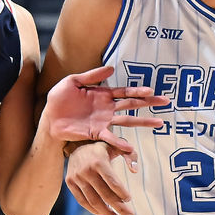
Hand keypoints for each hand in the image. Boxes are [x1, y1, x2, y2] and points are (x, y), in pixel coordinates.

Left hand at [45, 66, 166, 161]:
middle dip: (149, 104)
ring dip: (143, 122)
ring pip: (128, 121)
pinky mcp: (96, 133)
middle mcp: (107, 108)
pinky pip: (111, 137)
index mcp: (103, 95)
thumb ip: (92, 75)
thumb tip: (111, 68)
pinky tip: (130, 147)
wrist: (48, 118)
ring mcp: (104, 121)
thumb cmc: (59, 99)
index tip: (152, 92)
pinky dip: (120, 142)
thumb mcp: (73, 81)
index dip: (138, 91)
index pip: (125, 92)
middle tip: (166, 103)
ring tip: (159, 123)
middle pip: (132, 105)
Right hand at [65, 141, 134, 214]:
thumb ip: (130, 154)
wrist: (76, 144)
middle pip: (105, 195)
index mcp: (99, 161)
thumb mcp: (117, 145)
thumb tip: (134, 171)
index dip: (122, 193)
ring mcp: (77, 177)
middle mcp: (86, 170)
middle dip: (119, 208)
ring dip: (107, 213)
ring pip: (93, 201)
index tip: (129, 200)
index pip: (113, 182)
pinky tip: (103, 214)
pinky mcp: (70, 182)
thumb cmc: (102, 147)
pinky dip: (93, 209)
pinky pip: (82, 200)